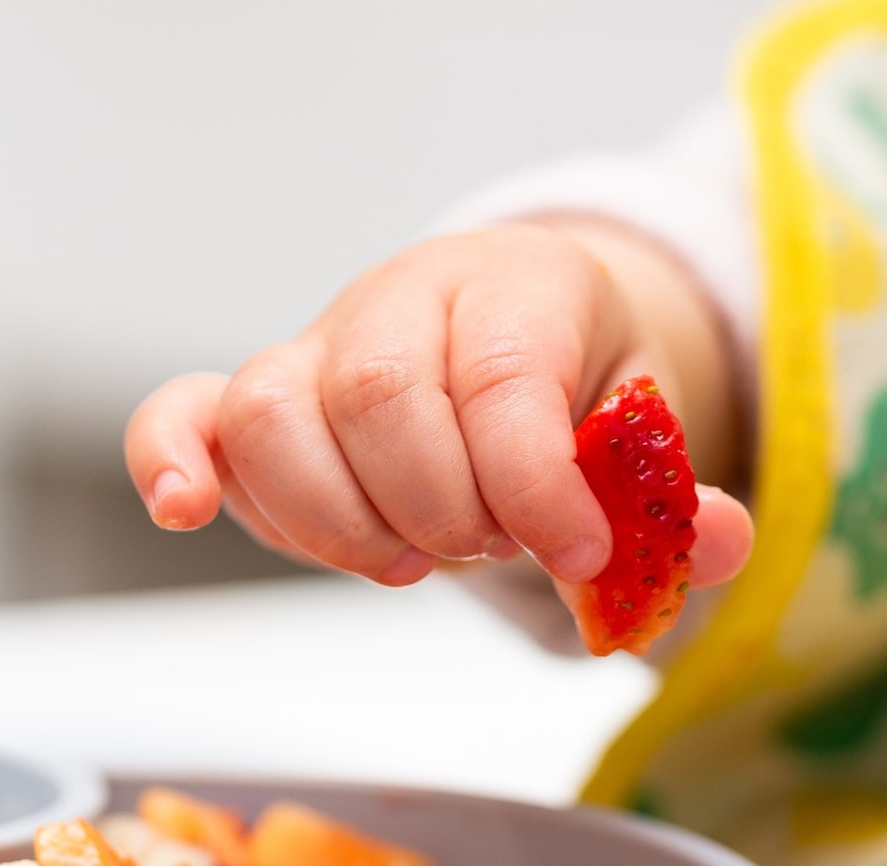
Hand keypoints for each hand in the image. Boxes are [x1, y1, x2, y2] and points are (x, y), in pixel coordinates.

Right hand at [125, 220, 752, 589]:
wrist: (510, 340)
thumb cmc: (574, 393)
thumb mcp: (645, 435)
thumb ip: (674, 496)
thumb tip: (716, 544)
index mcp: (519, 284)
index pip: (502, 374)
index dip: (533, 483)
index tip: (576, 554)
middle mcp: (403, 296)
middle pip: (381, 394)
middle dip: (441, 506)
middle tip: (485, 548)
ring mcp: (315, 346)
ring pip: (275, 413)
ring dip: (340, 521)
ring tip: (407, 560)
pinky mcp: (250, 402)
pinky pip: (182, 413)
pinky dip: (170, 462)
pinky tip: (187, 512)